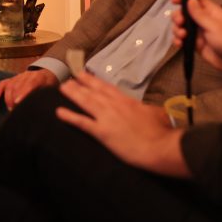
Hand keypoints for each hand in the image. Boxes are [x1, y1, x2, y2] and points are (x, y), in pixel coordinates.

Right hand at [0, 69, 57, 110]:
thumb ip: (47, 95)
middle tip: (14, 112)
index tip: (17, 102)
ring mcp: (18, 76)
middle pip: (17, 85)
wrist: (47, 72)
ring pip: (9, 85)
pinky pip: (3, 83)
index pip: (29, 84)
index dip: (23, 93)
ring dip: (8, 98)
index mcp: (39, 77)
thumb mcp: (52, 88)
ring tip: (10, 109)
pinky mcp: (12, 78)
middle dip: (14, 99)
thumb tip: (46, 108)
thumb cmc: (50, 84)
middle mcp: (27, 75)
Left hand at [56, 71, 187, 175]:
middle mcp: (114, 105)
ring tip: (62, 88)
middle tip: (68, 78)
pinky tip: (59, 112)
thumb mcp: (156, 113)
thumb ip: (147, 108)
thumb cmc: (162, 132)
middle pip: (93, 91)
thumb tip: (147, 109)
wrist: (161, 147)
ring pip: (85, 101)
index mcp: (126, 101)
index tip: (83, 74)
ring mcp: (106, 117)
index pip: (106, 87)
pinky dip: (70, 116)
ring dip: (72, 94)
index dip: (93, 80)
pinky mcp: (102, 132)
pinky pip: (82, 122)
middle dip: (79, 83)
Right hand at [171, 0, 221, 73]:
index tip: (174, 1)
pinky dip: (177, 40)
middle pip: (184, 13)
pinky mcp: (194, 43)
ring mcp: (198, 32)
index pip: (195, 1)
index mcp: (210, 12)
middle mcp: (203, 21)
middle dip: (178, 17)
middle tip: (180, 23)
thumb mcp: (214, 25)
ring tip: (182, 36)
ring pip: (181, 26)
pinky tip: (179, 44)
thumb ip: (200, 14)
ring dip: (177, 30)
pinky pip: (182, 39)